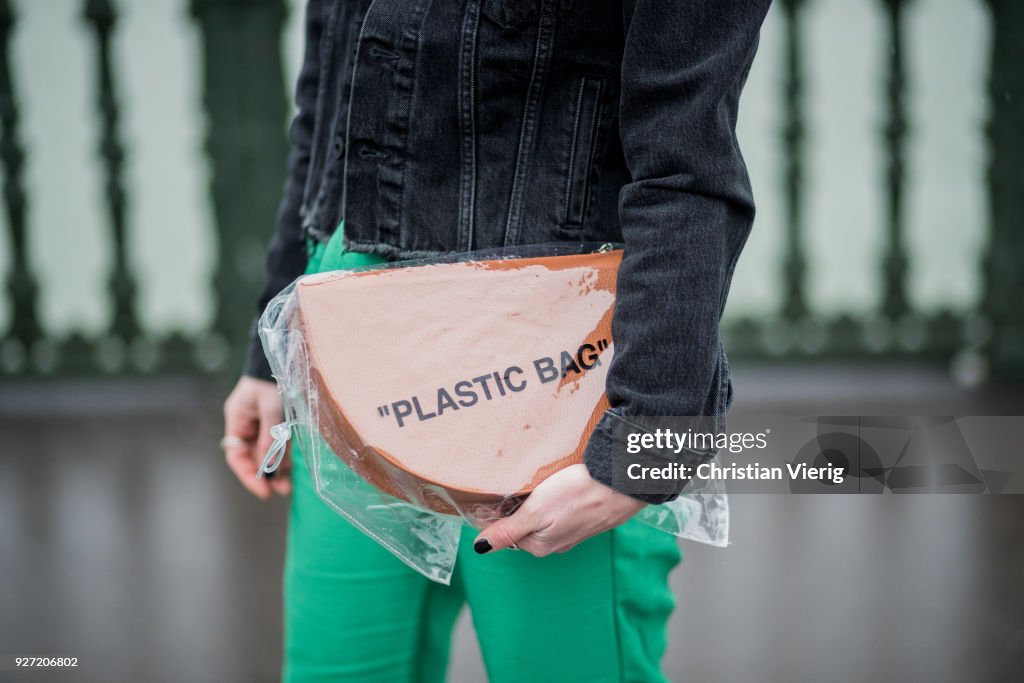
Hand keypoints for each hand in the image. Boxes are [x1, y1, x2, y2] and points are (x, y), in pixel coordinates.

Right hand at [222, 376, 290, 498]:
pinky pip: (278, 445)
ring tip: (288, 486)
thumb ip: (270, 433)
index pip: (236, 455)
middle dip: (264, 475)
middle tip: (281, 491)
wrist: (286, 357)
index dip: (247, 474)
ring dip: (276, 470)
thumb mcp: (271, 405)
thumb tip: (269, 462)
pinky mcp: (277, 424)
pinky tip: (291, 470)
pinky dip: (283, 458)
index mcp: (238, 420)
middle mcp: (247, 426)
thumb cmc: (273, 378)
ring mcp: (261, 425)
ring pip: (266, 454)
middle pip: (252, 458)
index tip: (263, 490)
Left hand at [474, 464, 644, 556]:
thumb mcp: (536, 512)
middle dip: (519, 506)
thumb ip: (508, 531)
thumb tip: (480, 548)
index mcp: (539, 546)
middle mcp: (557, 543)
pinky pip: (564, 509)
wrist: (624, 483)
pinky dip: (558, 497)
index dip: (498, 511)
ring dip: (539, 500)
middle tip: (520, 481)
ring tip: (542, 481)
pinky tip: (562, 483)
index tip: (496, 490)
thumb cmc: (579, 494)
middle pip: (526, 524)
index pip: (506, 531)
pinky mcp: (590, 517)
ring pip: (545, 516)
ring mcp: (575, 531)